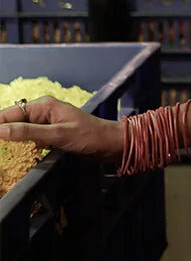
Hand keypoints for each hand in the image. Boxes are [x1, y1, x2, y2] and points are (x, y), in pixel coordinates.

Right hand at [0, 98, 124, 159]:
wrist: (111, 144)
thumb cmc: (89, 137)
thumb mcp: (57, 134)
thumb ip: (28, 132)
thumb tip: (0, 130)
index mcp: (43, 105)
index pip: (10, 113)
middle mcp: (43, 111)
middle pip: (14, 121)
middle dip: (3, 133)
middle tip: (0, 150)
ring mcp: (48, 123)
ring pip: (22, 131)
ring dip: (13, 140)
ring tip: (5, 152)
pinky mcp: (52, 134)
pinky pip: (32, 139)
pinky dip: (25, 146)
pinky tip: (20, 155)